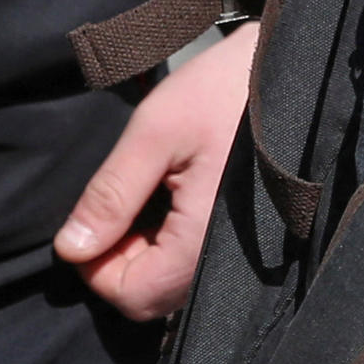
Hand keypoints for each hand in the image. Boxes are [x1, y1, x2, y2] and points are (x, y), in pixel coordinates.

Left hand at [53, 25, 256, 318]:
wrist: (293, 67)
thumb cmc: (224, 91)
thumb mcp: (155, 132)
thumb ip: (111, 194)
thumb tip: (69, 248)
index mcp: (202, 242)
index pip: (131, 295)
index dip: (95, 265)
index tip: (92, 218)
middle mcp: (227, 263)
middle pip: (151, 297)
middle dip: (119, 258)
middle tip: (121, 199)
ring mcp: (242, 257)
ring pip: (172, 284)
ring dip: (145, 250)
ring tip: (149, 193)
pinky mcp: (250, 242)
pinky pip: (196, 266)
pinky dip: (170, 242)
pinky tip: (173, 198)